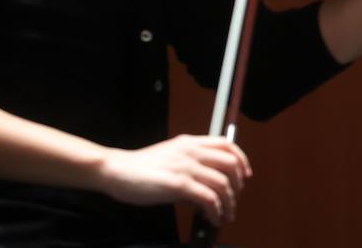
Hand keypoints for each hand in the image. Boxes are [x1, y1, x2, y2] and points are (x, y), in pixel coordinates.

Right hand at [95, 135, 251, 226]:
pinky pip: (208, 199)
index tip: (244, 176)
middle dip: (237, 186)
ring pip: (222, 184)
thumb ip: (189, 170)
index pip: (227, 144)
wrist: (116, 170)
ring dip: (228, 203)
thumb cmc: (139, 167)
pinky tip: (212, 218)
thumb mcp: (169, 158)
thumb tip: (205, 193)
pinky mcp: (178, 185)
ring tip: (225, 215)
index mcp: (190, 143)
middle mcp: (192, 152)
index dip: (241, 160)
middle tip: (234, 200)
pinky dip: (216, 211)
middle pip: (231, 164)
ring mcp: (186, 167)